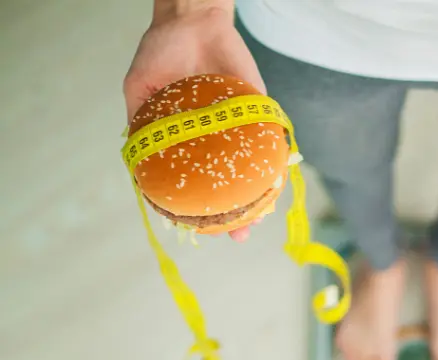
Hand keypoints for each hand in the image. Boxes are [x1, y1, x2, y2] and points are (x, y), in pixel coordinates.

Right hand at [123, 0, 263, 241]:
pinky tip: (277, 178)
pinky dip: (275, 158)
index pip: (196, 180)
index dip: (198, 208)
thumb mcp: (140, 90)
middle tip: (238, 234)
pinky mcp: (259, 108)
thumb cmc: (163, 52)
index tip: (198, 230)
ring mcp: (239, 126)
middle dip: (236, 212)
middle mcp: (217, 138)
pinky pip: (270, 137)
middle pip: (231, 182)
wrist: (193, 18)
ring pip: (253, 167)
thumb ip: (140, 124)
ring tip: (261, 216)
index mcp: (190, 139)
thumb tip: (135, 159)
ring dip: (260, 193)